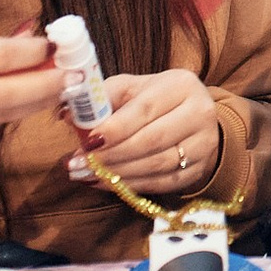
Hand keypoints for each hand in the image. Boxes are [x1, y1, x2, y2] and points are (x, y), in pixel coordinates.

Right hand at [0, 23, 64, 146]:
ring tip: (62, 84)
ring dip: (36, 101)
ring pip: (1, 116)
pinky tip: (27, 97)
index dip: (36, 53)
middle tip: (77, 72)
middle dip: (49, 85)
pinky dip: (10, 111)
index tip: (59, 44)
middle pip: (8, 96)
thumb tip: (27, 41)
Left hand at [69, 69, 222, 196]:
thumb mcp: (131, 88)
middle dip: (111, 155)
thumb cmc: (154, 100)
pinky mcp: (199, 169)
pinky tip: (107, 183)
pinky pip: (163, 183)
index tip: (86, 142)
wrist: (192, 117)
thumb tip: (66, 113)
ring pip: (157, 165)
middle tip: (80, 164)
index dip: (114, 128)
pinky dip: (132, 186)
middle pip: (152, 140)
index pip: (145, 109)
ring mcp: (204, 143)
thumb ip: (100, 98)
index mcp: (181, 85)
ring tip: (88, 175)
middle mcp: (200, 112)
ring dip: (118, 174)